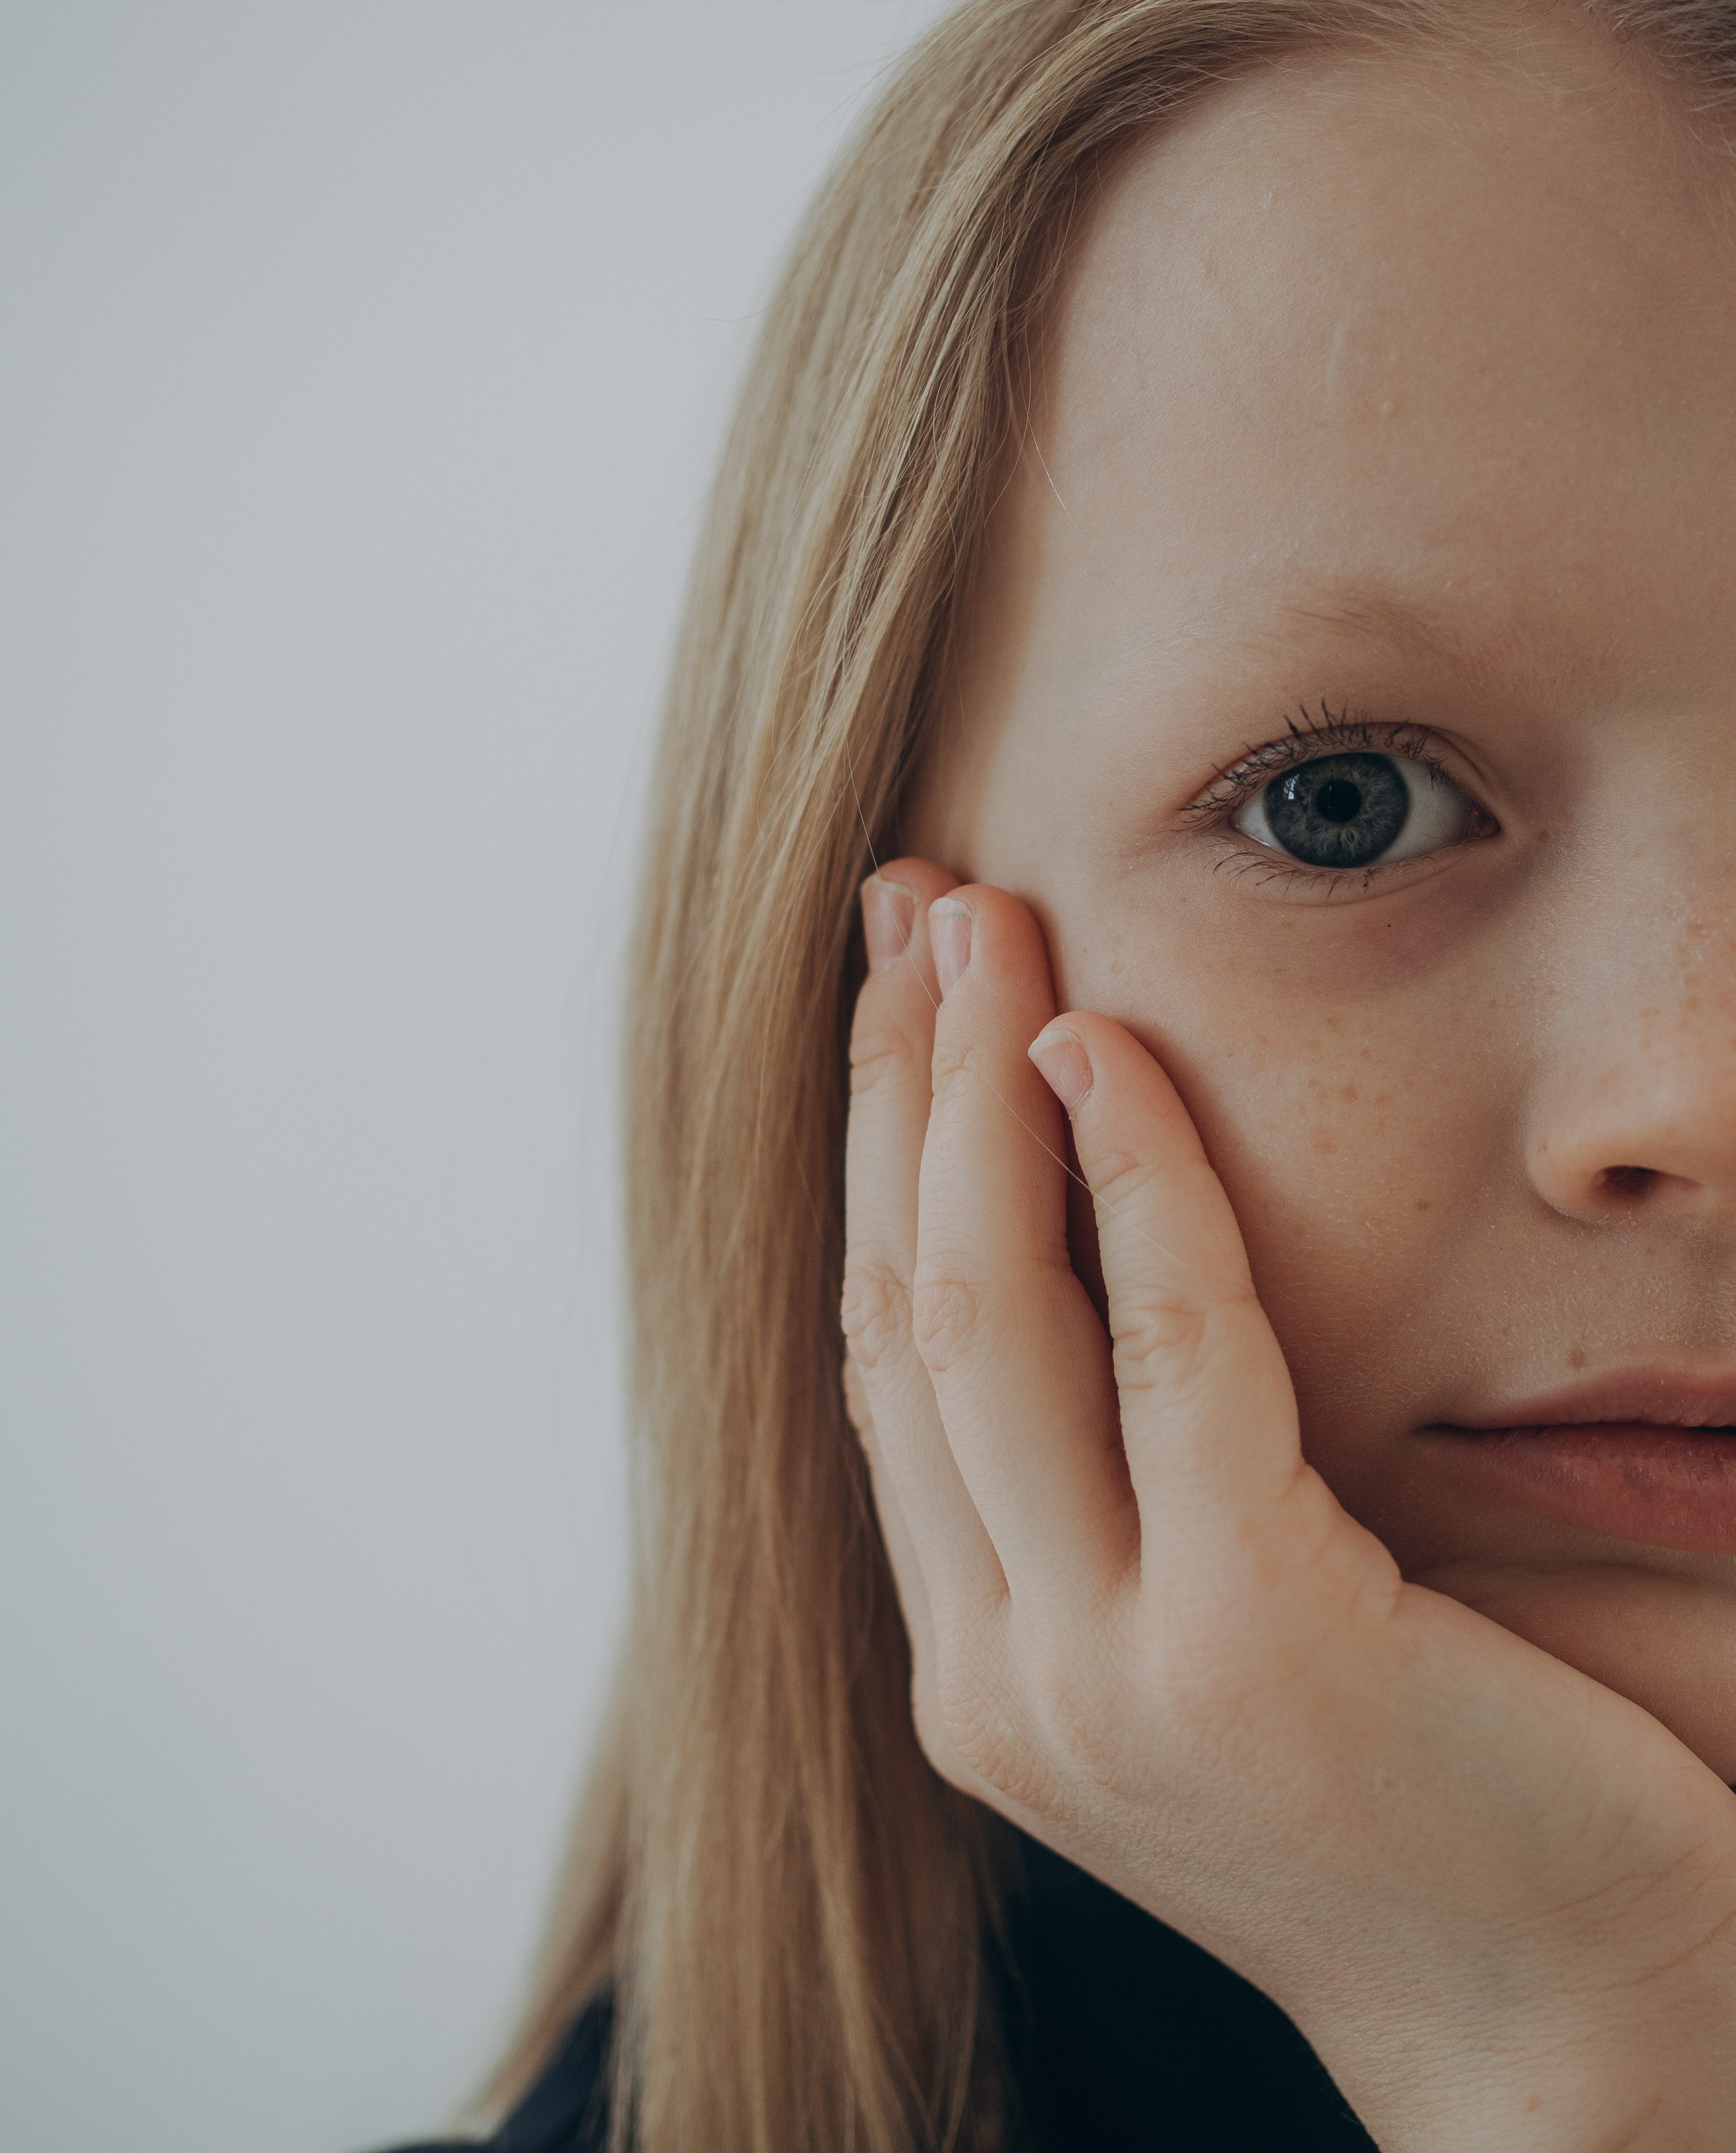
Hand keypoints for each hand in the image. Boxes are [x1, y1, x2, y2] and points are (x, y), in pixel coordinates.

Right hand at [843, 861, 1735, 2151]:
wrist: (1574, 2022)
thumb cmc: (1424, 1795)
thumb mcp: (1218, 1635)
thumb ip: (1115, 1495)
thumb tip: (1074, 1255)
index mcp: (979, 1673)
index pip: (882, 1363)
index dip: (868, 1161)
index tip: (885, 999)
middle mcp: (999, 1681)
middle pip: (903, 1311)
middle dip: (894, 1085)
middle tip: (912, 905)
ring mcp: (1104, 1678)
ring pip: (987, 1317)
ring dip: (974, 1093)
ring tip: (983, 928)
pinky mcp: (1247, 1645)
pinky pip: (1168, 1353)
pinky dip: (1134, 1179)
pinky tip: (1111, 1053)